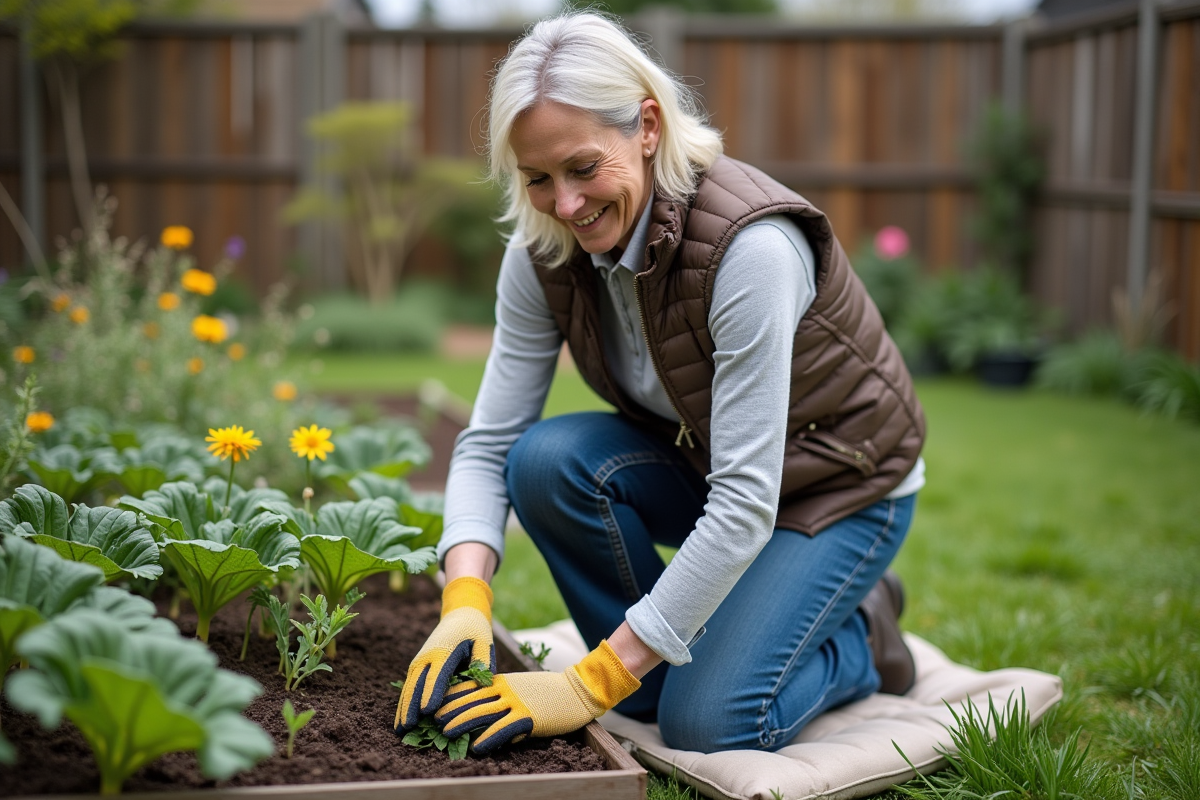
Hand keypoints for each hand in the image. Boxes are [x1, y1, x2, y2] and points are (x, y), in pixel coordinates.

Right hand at [394, 576, 494, 733]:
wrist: (461, 615)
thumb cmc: (476, 631)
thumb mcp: (484, 641)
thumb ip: (483, 661)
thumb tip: (483, 683)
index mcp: (444, 650)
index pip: (437, 675)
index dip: (432, 693)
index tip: (427, 712)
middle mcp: (427, 656)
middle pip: (417, 684)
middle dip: (412, 706)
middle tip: (408, 728)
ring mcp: (419, 661)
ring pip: (409, 687)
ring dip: (403, 709)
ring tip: (399, 731)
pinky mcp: (417, 666)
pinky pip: (408, 687)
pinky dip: (403, 704)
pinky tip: (401, 721)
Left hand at [434, 639, 639, 753]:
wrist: (578, 690)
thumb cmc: (550, 690)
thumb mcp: (521, 687)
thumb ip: (502, 694)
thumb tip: (483, 709)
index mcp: (503, 681)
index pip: (471, 687)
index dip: (451, 697)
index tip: (434, 705)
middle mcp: (506, 690)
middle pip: (472, 700)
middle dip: (450, 710)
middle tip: (431, 721)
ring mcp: (517, 702)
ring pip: (483, 712)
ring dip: (462, 723)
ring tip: (445, 733)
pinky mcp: (529, 717)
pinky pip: (504, 728)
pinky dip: (489, 737)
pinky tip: (477, 746)